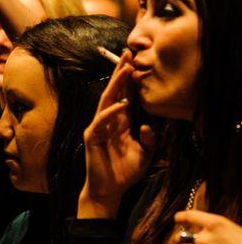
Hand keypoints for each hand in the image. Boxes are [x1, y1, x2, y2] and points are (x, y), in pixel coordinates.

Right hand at [79, 51, 155, 216]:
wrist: (109, 190)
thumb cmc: (124, 172)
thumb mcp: (145, 154)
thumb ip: (150, 139)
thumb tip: (148, 126)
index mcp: (120, 122)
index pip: (124, 95)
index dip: (129, 79)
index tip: (135, 61)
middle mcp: (108, 121)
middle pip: (114, 91)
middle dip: (121, 72)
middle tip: (128, 54)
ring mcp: (98, 127)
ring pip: (107, 101)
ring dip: (117, 85)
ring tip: (126, 70)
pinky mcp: (92, 137)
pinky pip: (102, 121)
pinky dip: (112, 112)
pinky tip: (122, 104)